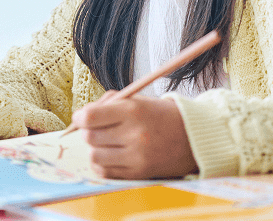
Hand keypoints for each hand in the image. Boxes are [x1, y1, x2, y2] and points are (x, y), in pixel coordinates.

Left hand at [70, 91, 197, 178]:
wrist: (192, 137)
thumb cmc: (160, 115)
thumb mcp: (137, 100)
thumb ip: (108, 104)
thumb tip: (80, 117)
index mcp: (133, 111)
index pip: (90, 117)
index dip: (80, 117)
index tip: (81, 117)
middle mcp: (135, 135)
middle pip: (90, 137)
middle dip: (88, 131)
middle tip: (97, 128)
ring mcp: (137, 157)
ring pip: (95, 156)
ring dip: (95, 149)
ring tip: (105, 142)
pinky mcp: (138, 173)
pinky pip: (106, 172)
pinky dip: (101, 164)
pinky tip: (109, 155)